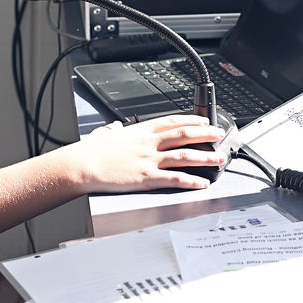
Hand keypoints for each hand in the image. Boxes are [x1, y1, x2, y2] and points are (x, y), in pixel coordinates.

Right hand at [69, 114, 225, 192]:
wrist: (83, 164)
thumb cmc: (90, 151)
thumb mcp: (104, 134)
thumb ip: (112, 131)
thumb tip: (113, 128)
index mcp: (140, 131)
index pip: (172, 121)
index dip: (191, 120)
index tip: (203, 120)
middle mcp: (149, 144)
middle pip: (184, 135)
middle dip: (205, 134)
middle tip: (219, 135)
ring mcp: (149, 160)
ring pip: (185, 156)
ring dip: (205, 157)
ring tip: (219, 158)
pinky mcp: (147, 178)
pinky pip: (174, 179)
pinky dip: (191, 181)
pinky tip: (202, 183)